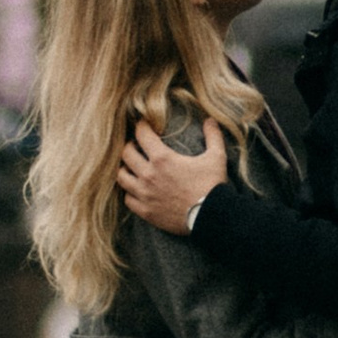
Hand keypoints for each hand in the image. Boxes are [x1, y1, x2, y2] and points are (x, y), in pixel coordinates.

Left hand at [114, 121, 228, 239]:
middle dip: (130, 146)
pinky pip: (128, 199)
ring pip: (122, 177)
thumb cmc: (212, 185)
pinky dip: (130, 192)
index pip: (141, 135)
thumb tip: (211, 119)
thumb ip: (213, 135)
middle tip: (137, 145)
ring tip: (133, 167)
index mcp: (162, 158)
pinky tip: (137, 189)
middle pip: (126, 154)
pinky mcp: (146, 211)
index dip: (141, 126)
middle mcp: (148, 175)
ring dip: (125, 169)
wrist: (210, 217)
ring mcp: (145, 194)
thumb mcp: (216, 157)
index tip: (144, 125)